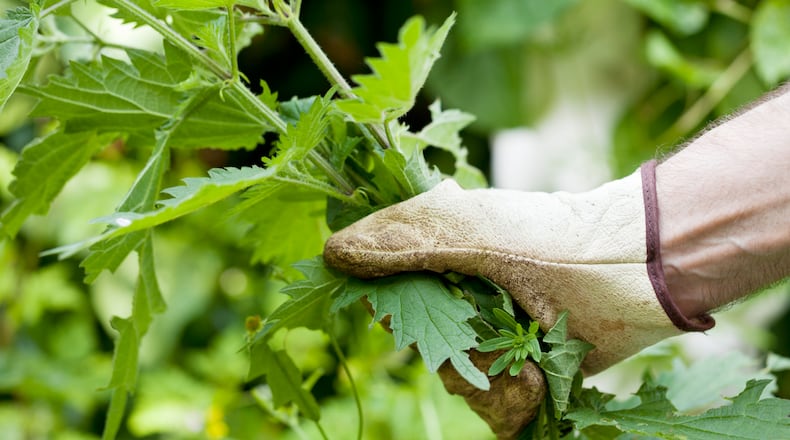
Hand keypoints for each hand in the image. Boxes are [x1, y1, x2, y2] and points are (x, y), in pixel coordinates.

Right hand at [323, 161, 712, 435]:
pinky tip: (538, 383)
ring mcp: (495, 338)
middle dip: (456, 353)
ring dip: (492, 382)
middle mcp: (463, 299)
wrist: (643, 269)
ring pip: (458, 383)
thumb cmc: (557, 236)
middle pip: (422, 349)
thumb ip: (407, 239)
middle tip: (497, 336)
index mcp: (441, 257)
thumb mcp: (477, 229)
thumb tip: (334, 254)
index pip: (388, 294)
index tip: (415, 317)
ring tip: (530, 368)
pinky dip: (513, 403)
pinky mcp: (525, 373)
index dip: (395, 312)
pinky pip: (494, 409)